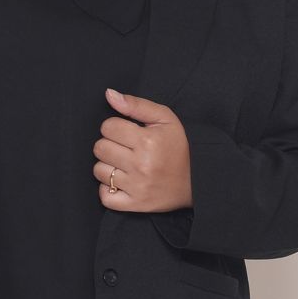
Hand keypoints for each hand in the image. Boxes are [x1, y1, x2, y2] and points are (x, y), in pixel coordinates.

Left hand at [92, 87, 193, 212]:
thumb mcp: (165, 119)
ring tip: (125, 164)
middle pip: (100, 148)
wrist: (198, 181)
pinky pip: (105, 196)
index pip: (107, 127)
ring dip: (108, 166)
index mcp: (148, 141)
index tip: (127, 132)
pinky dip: (108, 189)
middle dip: (110, 144)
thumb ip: (136, 105)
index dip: (115, 127)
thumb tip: (109, 94)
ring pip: (99, 171)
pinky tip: (121, 182)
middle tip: (126, 148)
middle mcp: (142, 164)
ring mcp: (138, 186)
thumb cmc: (180, 146)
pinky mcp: (136, 204)